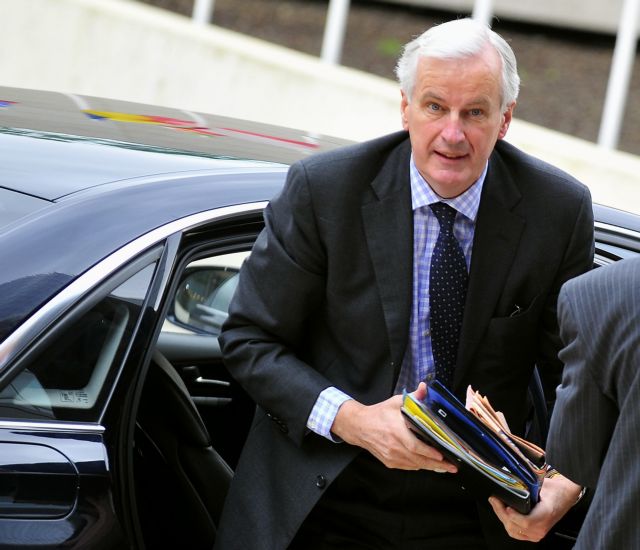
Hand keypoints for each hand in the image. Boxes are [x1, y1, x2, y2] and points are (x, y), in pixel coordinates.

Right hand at [330, 382, 457, 472]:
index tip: (442, 455)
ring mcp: (391, 456)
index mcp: (396, 430)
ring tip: (444, 467)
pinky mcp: (389, 462)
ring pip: (414, 465)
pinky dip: (419, 466)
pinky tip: (428, 464)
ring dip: (430, 467)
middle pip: (417, 459)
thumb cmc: (379, 413)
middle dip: (436, 464)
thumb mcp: (395, 402)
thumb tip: (425, 387)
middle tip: (452, 466)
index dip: (429, 452)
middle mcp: (393, 446)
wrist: (359, 426)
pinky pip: (408, 467)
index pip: (415, 446)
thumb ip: (413, 397)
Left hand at [488, 474, 582, 541]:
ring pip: (513, 530)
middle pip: (515, 526)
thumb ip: (527, 486)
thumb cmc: (554, 490)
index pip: (526, 522)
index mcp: (546, 514)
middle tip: (494, 499)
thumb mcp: (542, 485)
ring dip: (502, 517)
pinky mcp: (534, 535)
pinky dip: (507, 523)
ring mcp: (538, 533)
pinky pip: (516, 533)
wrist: (564, 496)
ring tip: (496, 504)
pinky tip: (503, 513)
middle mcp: (542, 528)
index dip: (513, 515)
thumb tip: (510, 481)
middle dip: (500, 512)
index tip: (504, 504)